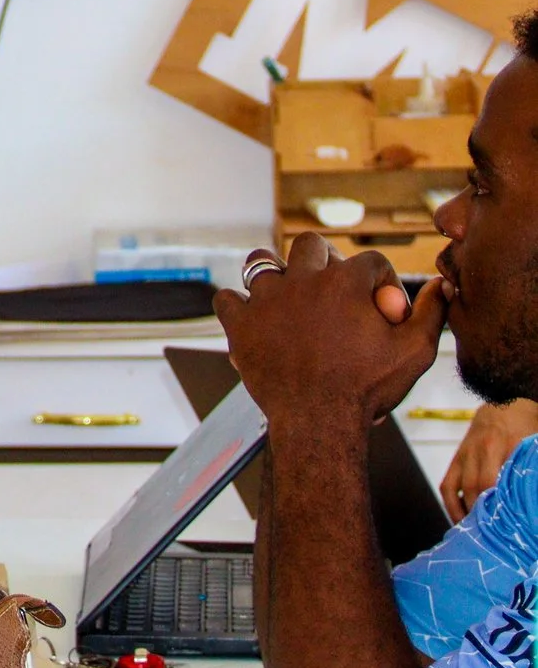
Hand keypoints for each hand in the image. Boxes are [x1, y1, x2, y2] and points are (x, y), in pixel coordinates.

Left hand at [215, 234, 445, 435]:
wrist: (319, 422)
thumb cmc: (368, 389)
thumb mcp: (415, 352)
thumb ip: (431, 313)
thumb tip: (440, 284)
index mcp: (347, 282)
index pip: (370, 261)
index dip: (383, 282)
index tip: (384, 309)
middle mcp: (303, 280)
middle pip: (312, 245)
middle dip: (326, 261)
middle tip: (332, 290)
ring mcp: (267, 299)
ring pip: (261, 261)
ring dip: (275, 273)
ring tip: (288, 295)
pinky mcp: (240, 323)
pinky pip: (227, 299)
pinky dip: (237, 306)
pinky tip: (253, 320)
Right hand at [442, 400, 537, 521]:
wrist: (505, 402)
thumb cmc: (528, 425)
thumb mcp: (535, 444)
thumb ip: (531, 467)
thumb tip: (533, 496)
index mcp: (506, 445)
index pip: (497, 481)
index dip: (498, 505)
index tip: (506, 525)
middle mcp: (482, 450)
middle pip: (478, 488)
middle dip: (483, 514)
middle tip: (493, 535)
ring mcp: (466, 454)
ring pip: (461, 488)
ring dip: (466, 513)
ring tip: (476, 533)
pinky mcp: (457, 457)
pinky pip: (447, 484)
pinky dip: (451, 503)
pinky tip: (459, 519)